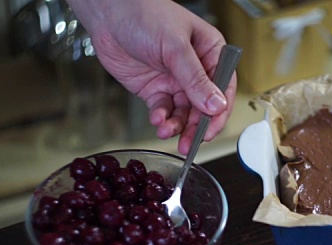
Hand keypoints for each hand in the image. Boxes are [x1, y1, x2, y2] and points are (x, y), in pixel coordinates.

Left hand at [65, 0, 236, 153]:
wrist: (108, 14)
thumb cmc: (145, 14)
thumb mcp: (176, 48)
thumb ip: (195, 80)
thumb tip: (216, 105)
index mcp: (210, 53)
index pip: (223, 88)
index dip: (219, 112)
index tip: (211, 130)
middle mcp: (196, 69)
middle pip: (204, 106)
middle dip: (197, 126)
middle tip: (189, 143)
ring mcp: (175, 80)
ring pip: (184, 112)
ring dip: (178, 126)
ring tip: (167, 131)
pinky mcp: (155, 89)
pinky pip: (164, 110)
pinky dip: (161, 119)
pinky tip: (157, 119)